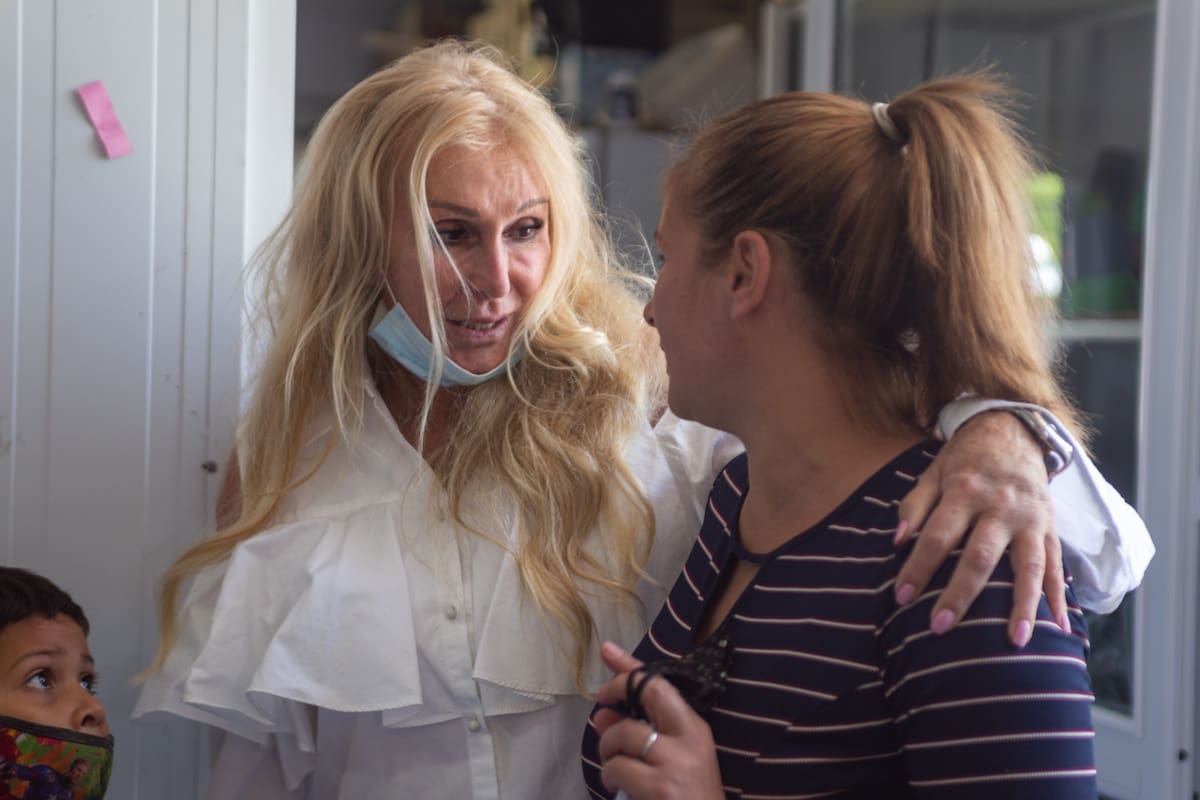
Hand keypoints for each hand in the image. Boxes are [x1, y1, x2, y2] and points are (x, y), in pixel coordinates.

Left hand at [592, 643, 724, 799]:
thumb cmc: (688, 796)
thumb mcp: (672, 759)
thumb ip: (640, 731)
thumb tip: (602, 713)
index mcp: (695, 728)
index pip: (661, 684)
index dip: (630, 665)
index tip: (607, 651)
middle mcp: (689, 739)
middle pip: (646, 693)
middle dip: (617, 693)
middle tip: (603, 710)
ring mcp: (675, 764)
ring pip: (621, 736)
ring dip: (608, 751)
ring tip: (617, 767)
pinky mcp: (660, 789)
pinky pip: (617, 769)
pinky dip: (610, 777)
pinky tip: (620, 787)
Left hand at [895, 411, 1069, 645]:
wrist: (1014, 430)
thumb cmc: (966, 458)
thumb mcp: (934, 471)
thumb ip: (915, 505)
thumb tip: (896, 541)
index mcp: (966, 491)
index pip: (937, 536)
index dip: (917, 567)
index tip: (900, 597)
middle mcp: (1001, 507)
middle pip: (979, 557)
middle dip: (959, 595)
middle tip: (938, 628)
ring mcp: (1030, 519)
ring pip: (1029, 567)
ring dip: (1023, 606)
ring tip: (1016, 642)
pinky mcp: (1050, 527)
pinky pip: (1057, 566)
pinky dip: (1060, 598)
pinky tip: (1060, 628)